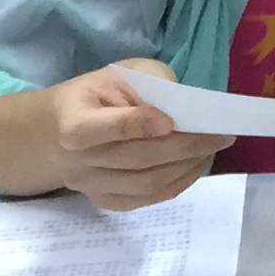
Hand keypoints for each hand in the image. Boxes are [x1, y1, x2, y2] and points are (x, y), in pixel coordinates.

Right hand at [0, 60, 229, 208]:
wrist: (54, 134)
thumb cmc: (95, 97)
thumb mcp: (118, 75)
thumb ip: (149, 84)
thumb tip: (182, 106)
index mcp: (73, 122)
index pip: (98, 129)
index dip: (134, 125)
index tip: (169, 121)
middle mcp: (78, 160)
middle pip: (136, 158)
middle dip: (186, 146)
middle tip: (220, 136)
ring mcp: (90, 185)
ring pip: (145, 183)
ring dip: (188, 167)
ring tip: (213, 149)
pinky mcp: (104, 201)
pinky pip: (146, 199)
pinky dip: (178, 183)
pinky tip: (196, 165)